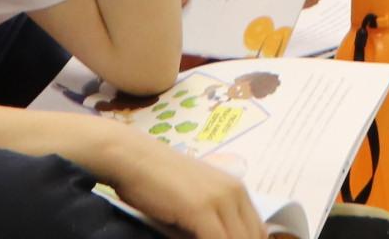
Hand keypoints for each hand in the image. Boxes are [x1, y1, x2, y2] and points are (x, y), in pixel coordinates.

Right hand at [98, 130, 263, 238]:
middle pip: (252, 237)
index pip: (257, 232)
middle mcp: (235, 192)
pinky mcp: (201, 208)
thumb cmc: (156, 182)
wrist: (132, 158)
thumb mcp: (193, 203)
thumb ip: (210, 226)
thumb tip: (218, 238)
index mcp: (237, 190)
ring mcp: (220, 199)